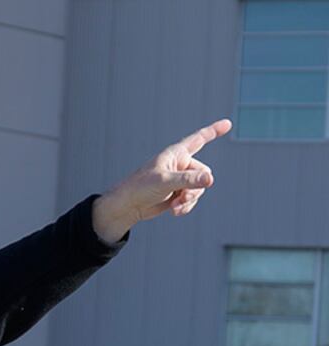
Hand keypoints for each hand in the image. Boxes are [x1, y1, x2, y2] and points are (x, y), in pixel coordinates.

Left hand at [92, 118, 230, 242]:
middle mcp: (180, 165)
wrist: (127, 207)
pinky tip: (175, 211)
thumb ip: (188, 180)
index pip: (198, 139)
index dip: (214, 131)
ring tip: (176, 206)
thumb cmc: (140, 187)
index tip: (228, 123)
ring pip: (199, 188)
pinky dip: (186, 206)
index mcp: (176, 154)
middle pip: (204, 173)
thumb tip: (210, 180)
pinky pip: (192, 199)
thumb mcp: (165, 181)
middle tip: (181, 197)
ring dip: (190, 199)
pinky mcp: (177, 193)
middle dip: (195, 188)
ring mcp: (180, 180)